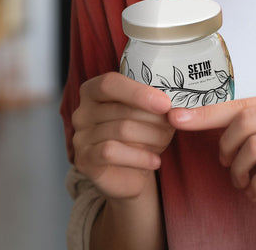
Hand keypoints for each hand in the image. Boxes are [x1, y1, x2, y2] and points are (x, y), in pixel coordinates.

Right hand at [72, 72, 174, 200]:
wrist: (130, 172)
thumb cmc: (140, 133)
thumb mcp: (149, 112)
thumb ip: (156, 102)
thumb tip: (175, 104)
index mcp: (93, 90)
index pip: (110, 83)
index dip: (139, 92)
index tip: (165, 103)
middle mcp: (82, 111)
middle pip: (121, 110)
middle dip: (153, 119)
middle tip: (171, 126)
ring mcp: (80, 137)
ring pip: (121, 130)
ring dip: (150, 137)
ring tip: (164, 142)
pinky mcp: (84, 160)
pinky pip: (112, 152)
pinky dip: (140, 156)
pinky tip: (155, 161)